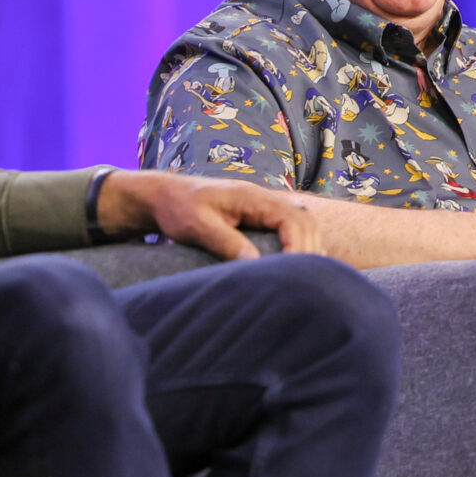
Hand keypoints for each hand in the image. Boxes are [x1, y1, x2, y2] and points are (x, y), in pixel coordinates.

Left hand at [101, 170, 320, 260]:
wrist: (165, 195)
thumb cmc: (178, 208)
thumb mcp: (198, 226)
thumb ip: (226, 243)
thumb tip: (256, 264)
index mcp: (252, 197)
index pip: (293, 219)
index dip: (300, 247)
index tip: (295, 273)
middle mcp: (265, 198)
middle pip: (305, 220)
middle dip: (310, 250)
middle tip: (307, 281)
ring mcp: (265, 206)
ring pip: (303, 224)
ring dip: (308, 248)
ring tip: (307, 278)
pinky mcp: (261, 216)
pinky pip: (291, 228)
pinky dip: (299, 246)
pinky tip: (295, 269)